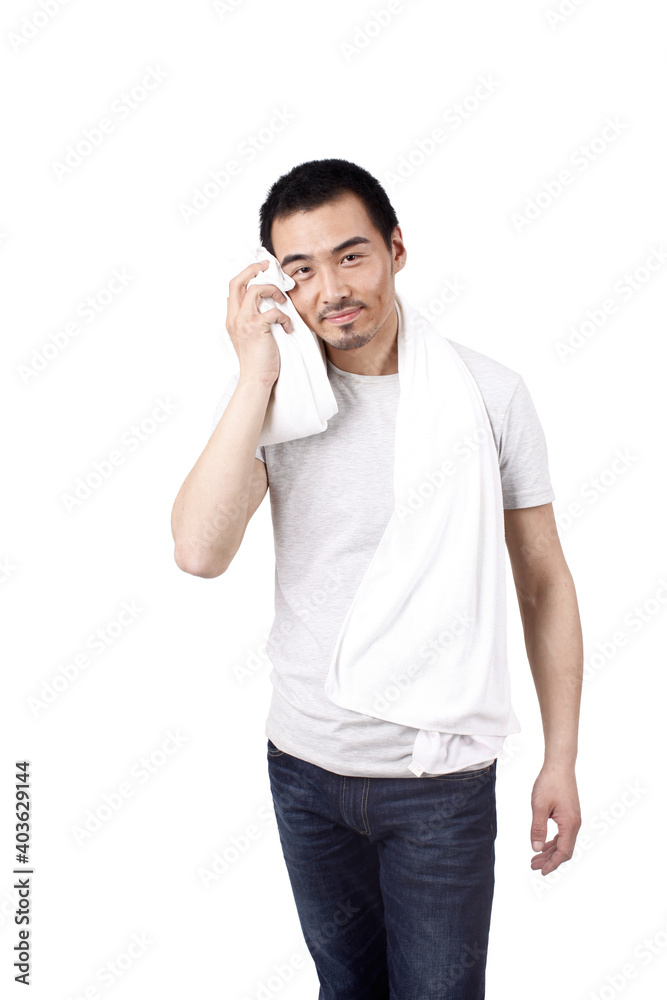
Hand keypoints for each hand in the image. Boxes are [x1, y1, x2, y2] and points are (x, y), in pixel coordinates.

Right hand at [226, 260, 292, 385]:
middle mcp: (234, 318)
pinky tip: (287, 328)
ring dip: (272, 290)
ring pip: (255, 290)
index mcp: (231, 318)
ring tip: (282, 301)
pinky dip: (284, 317)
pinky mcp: (257, 328)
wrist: (256, 379)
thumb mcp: (247, 337)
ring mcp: (244, 322)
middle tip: (267, 264)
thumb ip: (250, 320)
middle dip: (252, 268)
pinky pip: (273, 311)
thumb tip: (264, 305)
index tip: (259, 268)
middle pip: (237, 282)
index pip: (233, 287)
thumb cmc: (256, 360)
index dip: (245, 274)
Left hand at [529, 763, 580, 874]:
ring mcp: (573, 819)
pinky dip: (553, 841)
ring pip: (563, 842)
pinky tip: (543, 843)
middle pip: (564, 850)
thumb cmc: (549, 783)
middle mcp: (575, 824)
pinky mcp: (570, 814)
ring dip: (550, 851)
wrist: (559, 765)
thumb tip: (536, 849)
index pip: (563, 852)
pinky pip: (563, 834)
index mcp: (569, 824)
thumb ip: (538, 828)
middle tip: (533, 866)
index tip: (541, 871)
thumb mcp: (539, 806)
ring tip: (535, 858)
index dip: (552, 864)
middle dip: (549, 860)